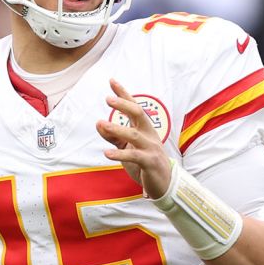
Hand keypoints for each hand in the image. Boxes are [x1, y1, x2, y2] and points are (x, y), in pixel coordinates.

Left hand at [96, 79, 172, 197]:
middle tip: (108, 99)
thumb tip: (99, 123)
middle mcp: (149, 134)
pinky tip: (106, 153)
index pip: (134, 107)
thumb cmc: (144, 162)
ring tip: (101, 123)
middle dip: (123, 105)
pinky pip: (134, 156)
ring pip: (134, 134)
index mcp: (145, 128)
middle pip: (138, 114)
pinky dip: (119, 154)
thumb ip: (114, 136)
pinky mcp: (150, 162)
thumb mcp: (126, 147)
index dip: (123, 93)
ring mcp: (151, 148)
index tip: (112, 81)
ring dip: (117, 128)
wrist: (164, 183)